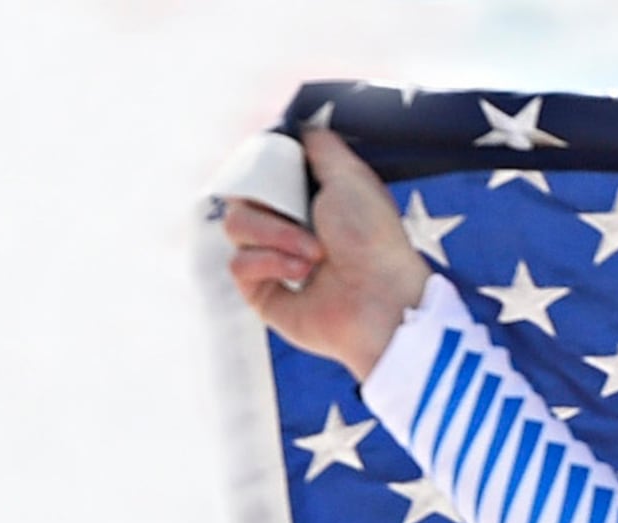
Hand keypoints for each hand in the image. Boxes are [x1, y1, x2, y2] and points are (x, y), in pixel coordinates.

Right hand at [222, 125, 428, 378]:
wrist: (383, 300)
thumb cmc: (374, 240)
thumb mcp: (351, 177)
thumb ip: (322, 147)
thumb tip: (301, 127)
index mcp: (305, 199)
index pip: (256, 172)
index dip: (258, 169)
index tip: (274, 170)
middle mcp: (286, 227)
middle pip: (238, 195)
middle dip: (272, 204)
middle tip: (309, 219)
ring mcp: (272, 260)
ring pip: (235, 227)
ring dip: (276, 235)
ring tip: (316, 254)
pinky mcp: (263, 293)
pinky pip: (238, 264)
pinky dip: (269, 262)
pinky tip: (301, 273)